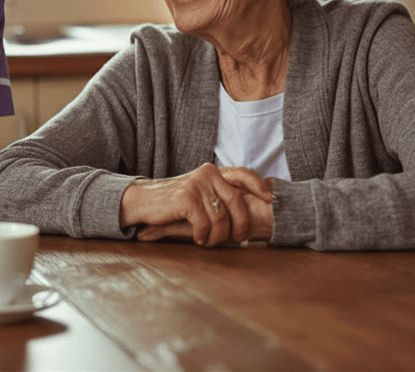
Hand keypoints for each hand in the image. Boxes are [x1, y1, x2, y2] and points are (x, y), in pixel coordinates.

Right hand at [120, 164, 272, 246]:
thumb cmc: (173, 203)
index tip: (272, 199)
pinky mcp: (186, 199)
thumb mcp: (198, 193)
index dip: (259, 186)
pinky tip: (198, 239)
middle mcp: (207, 173)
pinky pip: (206, 224)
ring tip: (209, 241)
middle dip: (242, 226)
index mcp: (212, 171)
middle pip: (238, 203)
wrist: (142, 202)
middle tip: (239, 240)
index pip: (243, 174)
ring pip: (222, 219)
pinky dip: (204, 236)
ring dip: (218, 237)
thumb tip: (249, 207)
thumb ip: (218, 194)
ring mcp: (197, 185)